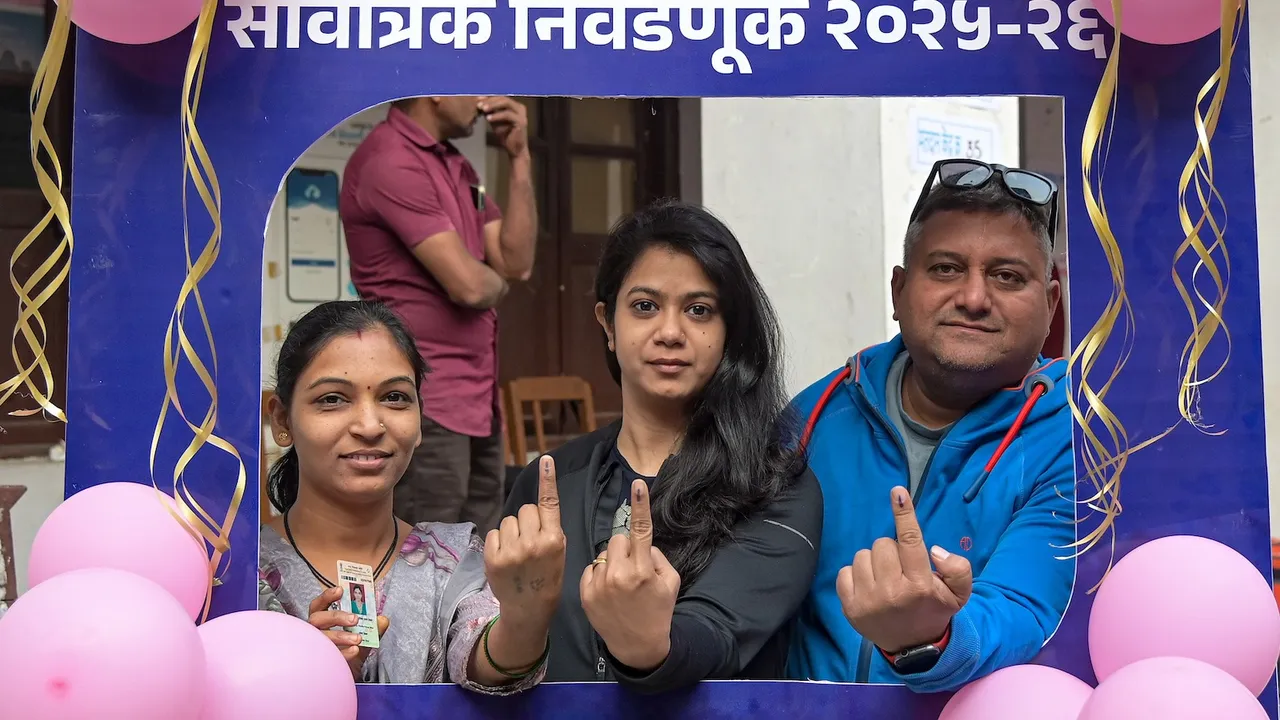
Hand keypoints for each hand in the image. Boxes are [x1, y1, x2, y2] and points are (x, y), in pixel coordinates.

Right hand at [307, 586, 390, 679]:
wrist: (348, 675)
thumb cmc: (351, 651)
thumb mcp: (366, 637)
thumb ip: (374, 627)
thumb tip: (382, 619)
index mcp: (323, 620)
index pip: (320, 604)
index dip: (328, 596)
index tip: (341, 590)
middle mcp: (315, 631)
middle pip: (317, 618)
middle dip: (336, 616)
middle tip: (355, 619)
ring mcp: (315, 646)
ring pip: (322, 637)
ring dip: (341, 636)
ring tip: (358, 638)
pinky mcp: (320, 661)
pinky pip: (329, 655)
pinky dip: (343, 652)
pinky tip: (355, 651)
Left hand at [478, 97, 528, 157]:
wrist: (515, 149)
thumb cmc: (505, 135)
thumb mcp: (495, 120)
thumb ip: (490, 111)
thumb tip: (479, 103)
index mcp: (514, 105)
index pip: (500, 97)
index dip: (488, 97)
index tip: (477, 100)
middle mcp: (520, 107)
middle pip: (503, 98)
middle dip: (489, 100)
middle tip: (478, 104)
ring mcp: (521, 114)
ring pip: (506, 103)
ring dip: (493, 105)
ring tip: (482, 109)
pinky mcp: (521, 121)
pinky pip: (507, 115)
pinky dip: (497, 115)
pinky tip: (488, 118)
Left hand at [484, 455, 565, 623]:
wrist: (529, 608)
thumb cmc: (547, 577)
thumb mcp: (559, 552)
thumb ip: (549, 529)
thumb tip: (535, 506)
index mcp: (554, 540)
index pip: (549, 503)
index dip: (547, 479)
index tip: (545, 459)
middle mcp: (533, 543)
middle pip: (526, 509)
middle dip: (528, 521)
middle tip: (531, 541)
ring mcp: (511, 551)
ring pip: (509, 520)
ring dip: (513, 531)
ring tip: (518, 552)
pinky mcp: (493, 557)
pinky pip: (495, 533)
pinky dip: (499, 542)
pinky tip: (506, 557)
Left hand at [580, 479, 680, 671]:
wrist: (637, 646)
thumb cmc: (658, 611)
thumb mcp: (670, 583)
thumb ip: (657, 558)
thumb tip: (641, 543)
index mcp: (643, 571)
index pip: (641, 530)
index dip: (640, 506)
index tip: (638, 485)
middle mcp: (619, 575)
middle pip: (617, 540)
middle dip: (625, 548)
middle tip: (632, 568)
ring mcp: (599, 585)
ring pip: (603, 553)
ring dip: (611, 562)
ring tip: (619, 584)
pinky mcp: (585, 593)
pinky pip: (591, 567)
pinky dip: (599, 574)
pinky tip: (607, 591)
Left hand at [837, 487, 972, 653]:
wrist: (913, 647)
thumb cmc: (934, 611)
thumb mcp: (959, 594)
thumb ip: (958, 569)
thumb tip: (934, 550)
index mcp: (920, 585)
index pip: (910, 541)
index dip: (904, 514)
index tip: (898, 493)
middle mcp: (892, 592)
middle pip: (882, 544)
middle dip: (892, 551)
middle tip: (901, 569)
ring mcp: (868, 601)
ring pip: (862, 555)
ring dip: (874, 562)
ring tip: (886, 579)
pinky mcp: (849, 607)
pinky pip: (845, 571)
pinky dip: (856, 574)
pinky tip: (869, 587)